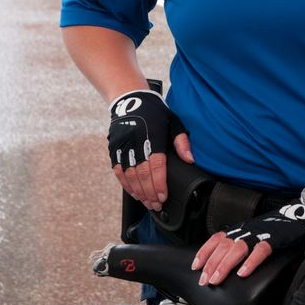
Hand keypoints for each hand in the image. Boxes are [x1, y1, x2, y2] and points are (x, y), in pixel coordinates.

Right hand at [108, 90, 192, 210]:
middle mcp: (136, 142)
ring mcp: (123, 145)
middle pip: (142, 174)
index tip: (163, 196)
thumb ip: (182, 141)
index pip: (156, 165)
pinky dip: (125, 183)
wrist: (129, 99)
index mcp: (153, 136)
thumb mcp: (173, 121)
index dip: (159, 183)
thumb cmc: (155, 112)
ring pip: (129, 175)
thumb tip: (190, 159)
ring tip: (147, 202)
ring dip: (138, 191)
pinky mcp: (113, 148)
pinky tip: (134, 192)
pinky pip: (118, 170)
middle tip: (156, 205)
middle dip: (150, 192)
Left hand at [192, 231, 272, 285]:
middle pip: (224, 246)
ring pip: (237, 249)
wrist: (299, 215)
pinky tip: (243, 273)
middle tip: (204, 280)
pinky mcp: (275, 239)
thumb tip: (235, 269)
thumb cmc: (276, 228)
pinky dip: (250, 262)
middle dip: (211, 264)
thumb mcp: (255, 235)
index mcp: (241, 229)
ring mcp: (260, 234)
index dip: (205, 251)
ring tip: (216, 279)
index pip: (217, 238)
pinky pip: (260, 251)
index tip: (195, 266)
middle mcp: (247, 230)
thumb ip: (245, 249)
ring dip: (224, 265)